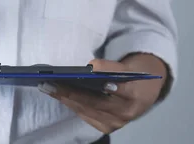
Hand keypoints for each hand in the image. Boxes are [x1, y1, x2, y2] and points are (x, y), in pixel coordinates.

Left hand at [38, 55, 167, 133]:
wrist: (145, 92)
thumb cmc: (133, 75)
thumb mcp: (128, 66)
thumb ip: (111, 67)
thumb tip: (90, 68)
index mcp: (135, 94)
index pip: (119, 88)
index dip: (106, 81)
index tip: (91, 73)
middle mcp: (126, 113)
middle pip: (95, 102)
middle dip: (70, 92)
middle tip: (50, 82)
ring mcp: (115, 123)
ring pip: (86, 110)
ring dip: (65, 98)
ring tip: (47, 87)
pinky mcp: (106, 127)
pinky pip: (85, 115)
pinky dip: (71, 104)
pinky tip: (58, 95)